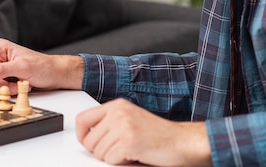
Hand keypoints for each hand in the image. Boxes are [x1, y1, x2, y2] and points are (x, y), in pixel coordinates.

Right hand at [0, 38, 83, 94]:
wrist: (55, 75)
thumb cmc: (43, 67)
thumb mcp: (21, 67)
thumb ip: (0, 71)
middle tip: (10, 87)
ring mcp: (2, 68)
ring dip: (5, 88)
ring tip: (19, 84)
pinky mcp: (6, 78)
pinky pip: (0, 88)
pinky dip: (9, 90)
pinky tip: (20, 86)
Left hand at [76, 98, 211, 165]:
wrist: (184, 142)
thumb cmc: (160, 134)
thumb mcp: (130, 120)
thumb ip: (110, 123)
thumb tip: (87, 137)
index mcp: (116, 105)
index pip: (82, 119)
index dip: (81, 135)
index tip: (87, 143)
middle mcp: (118, 112)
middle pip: (89, 140)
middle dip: (100, 151)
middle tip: (118, 151)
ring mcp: (123, 126)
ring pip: (99, 152)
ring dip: (112, 158)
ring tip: (129, 152)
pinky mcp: (128, 141)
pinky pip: (110, 159)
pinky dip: (120, 163)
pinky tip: (134, 155)